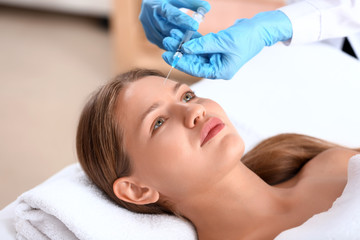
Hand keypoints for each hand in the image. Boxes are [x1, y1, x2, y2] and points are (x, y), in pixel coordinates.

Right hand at [139, 0, 209, 48]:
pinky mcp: (150, 36)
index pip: (169, 13)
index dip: (182, 20)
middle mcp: (148, 16)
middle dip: (181, 35)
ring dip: (177, 43)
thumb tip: (206, 8)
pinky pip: (162, 44)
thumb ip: (192, 2)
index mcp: (155, 3)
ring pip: (163, 38)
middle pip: (165, 28)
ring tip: (191, 45)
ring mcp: (147, 28)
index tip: (195, 26)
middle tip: (195, 40)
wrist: (153, 3)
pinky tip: (183, 48)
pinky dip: (172, 46)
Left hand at [162, 10, 292, 78]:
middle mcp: (217, 67)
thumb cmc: (247, 37)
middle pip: (194, 61)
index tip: (167, 55)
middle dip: (180, 51)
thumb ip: (203, 45)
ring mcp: (217, 58)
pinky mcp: (217, 49)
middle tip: (167, 41)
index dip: (181, 62)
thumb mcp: (224, 41)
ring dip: (184, 44)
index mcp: (221, 71)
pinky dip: (193, 40)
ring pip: (196, 53)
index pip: (196, 69)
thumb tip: (185, 48)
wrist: (260, 28)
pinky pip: (201, 46)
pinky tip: (182, 33)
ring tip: (172, 34)